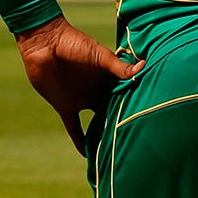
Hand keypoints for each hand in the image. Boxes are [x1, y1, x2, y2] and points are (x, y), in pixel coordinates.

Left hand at [15, 15, 139, 155]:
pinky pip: (74, 127)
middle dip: (123, 120)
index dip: (137, 101)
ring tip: (116, 149)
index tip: (152, 113)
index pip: (126, 92)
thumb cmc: (74, 43)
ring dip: (103, 133)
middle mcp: (97, 90)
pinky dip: (80, 140)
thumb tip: (144, 67)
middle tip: (139, 136)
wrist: (45, 43)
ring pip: (96, 120)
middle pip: (113, 108)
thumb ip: (118, 66)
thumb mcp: (99, 55)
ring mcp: (82, 99)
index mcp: (108, 77)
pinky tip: (87, 154)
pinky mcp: (65, 106)